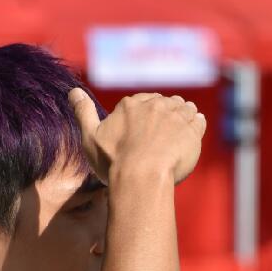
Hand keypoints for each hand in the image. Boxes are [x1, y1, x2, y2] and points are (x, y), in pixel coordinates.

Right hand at [68, 89, 204, 185]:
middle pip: (165, 104)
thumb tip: (73, 91)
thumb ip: (83, 111)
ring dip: (182, 118)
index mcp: (131, 104)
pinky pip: (199, 121)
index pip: (143, 102)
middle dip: (165, 116)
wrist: (141, 179)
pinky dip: (196, 126)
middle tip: (162, 139)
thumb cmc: (113, 162)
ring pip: (183, 109)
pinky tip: (190, 138)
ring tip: (177, 137)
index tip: (144, 132)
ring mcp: (176, 116)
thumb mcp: (90, 137)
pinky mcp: (193, 131)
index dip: (144, 116)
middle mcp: (155, 105)